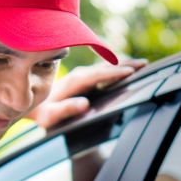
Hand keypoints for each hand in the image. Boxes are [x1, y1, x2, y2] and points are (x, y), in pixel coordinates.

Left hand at [28, 58, 147, 128]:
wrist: (35, 106)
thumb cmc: (44, 114)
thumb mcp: (51, 116)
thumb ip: (66, 109)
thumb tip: (85, 104)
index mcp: (74, 82)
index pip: (97, 75)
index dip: (114, 73)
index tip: (130, 72)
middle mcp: (79, 74)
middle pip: (106, 67)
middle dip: (125, 65)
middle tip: (145, 64)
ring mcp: (83, 74)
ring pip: (107, 66)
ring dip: (124, 64)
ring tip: (142, 64)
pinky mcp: (86, 77)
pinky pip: (104, 70)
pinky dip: (118, 67)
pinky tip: (128, 68)